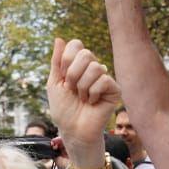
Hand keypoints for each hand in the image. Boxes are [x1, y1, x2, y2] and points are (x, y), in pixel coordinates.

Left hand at [46, 38, 120, 164]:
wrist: (73, 130)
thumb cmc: (63, 109)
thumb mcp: (54, 83)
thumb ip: (56, 61)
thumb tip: (59, 38)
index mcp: (78, 65)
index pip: (76, 45)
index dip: (66, 59)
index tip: (62, 77)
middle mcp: (93, 68)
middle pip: (85, 54)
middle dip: (73, 74)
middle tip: (72, 89)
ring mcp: (104, 78)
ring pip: (95, 67)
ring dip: (82, 87)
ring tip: (82, 98)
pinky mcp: (114, 89)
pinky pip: (104, 80)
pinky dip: (93, 93)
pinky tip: (92, 102)